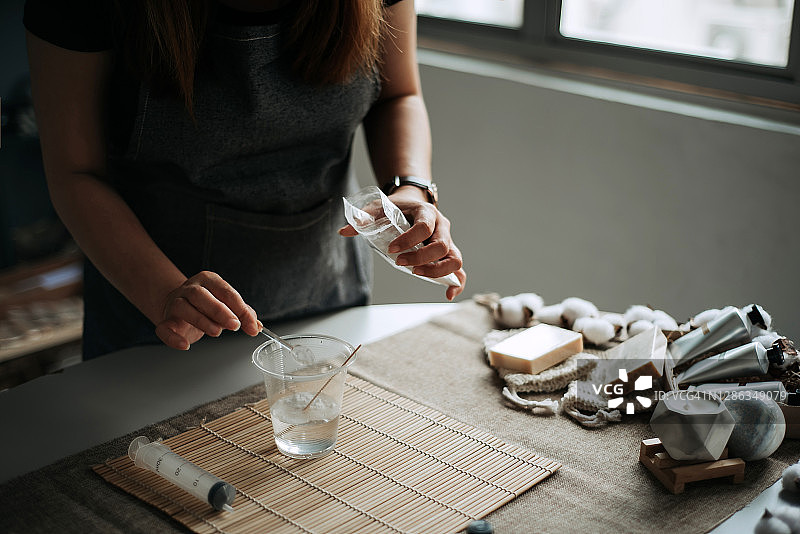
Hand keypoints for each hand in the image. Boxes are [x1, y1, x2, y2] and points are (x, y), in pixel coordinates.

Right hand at [155, 271, 260, 349]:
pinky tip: (185, 345)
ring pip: (183, 307)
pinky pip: (164, 328)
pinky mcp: (166, 320)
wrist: (180, 306)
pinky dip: (173, 338)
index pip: (225, 291)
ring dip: (201, 320)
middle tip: (234, 325)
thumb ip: (243, 314)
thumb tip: (256, 326)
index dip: (240, 308)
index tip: (250, 325)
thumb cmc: (207, 305)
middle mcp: (190, 289)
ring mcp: (175, 303)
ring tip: (216, 332)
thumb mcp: (228, 306)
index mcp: (208, 281)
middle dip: (219, 311)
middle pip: (201, 295)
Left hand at [339, 187, 465, 300]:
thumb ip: (363, 218)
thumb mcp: (379, 207)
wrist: (412, 204)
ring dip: (437, 271)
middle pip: (442, 246)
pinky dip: (456, 283)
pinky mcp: (448, 254)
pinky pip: (459, 270)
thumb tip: (344, 231)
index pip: (424, 227)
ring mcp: (448, 241)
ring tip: (416, 274)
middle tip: (400, 263)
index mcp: (427, 212)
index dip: (408, 240)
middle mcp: (441, 227)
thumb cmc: (397, 208)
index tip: (391, 249)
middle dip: (421, 258)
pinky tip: (447, 294)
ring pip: (454, 259)